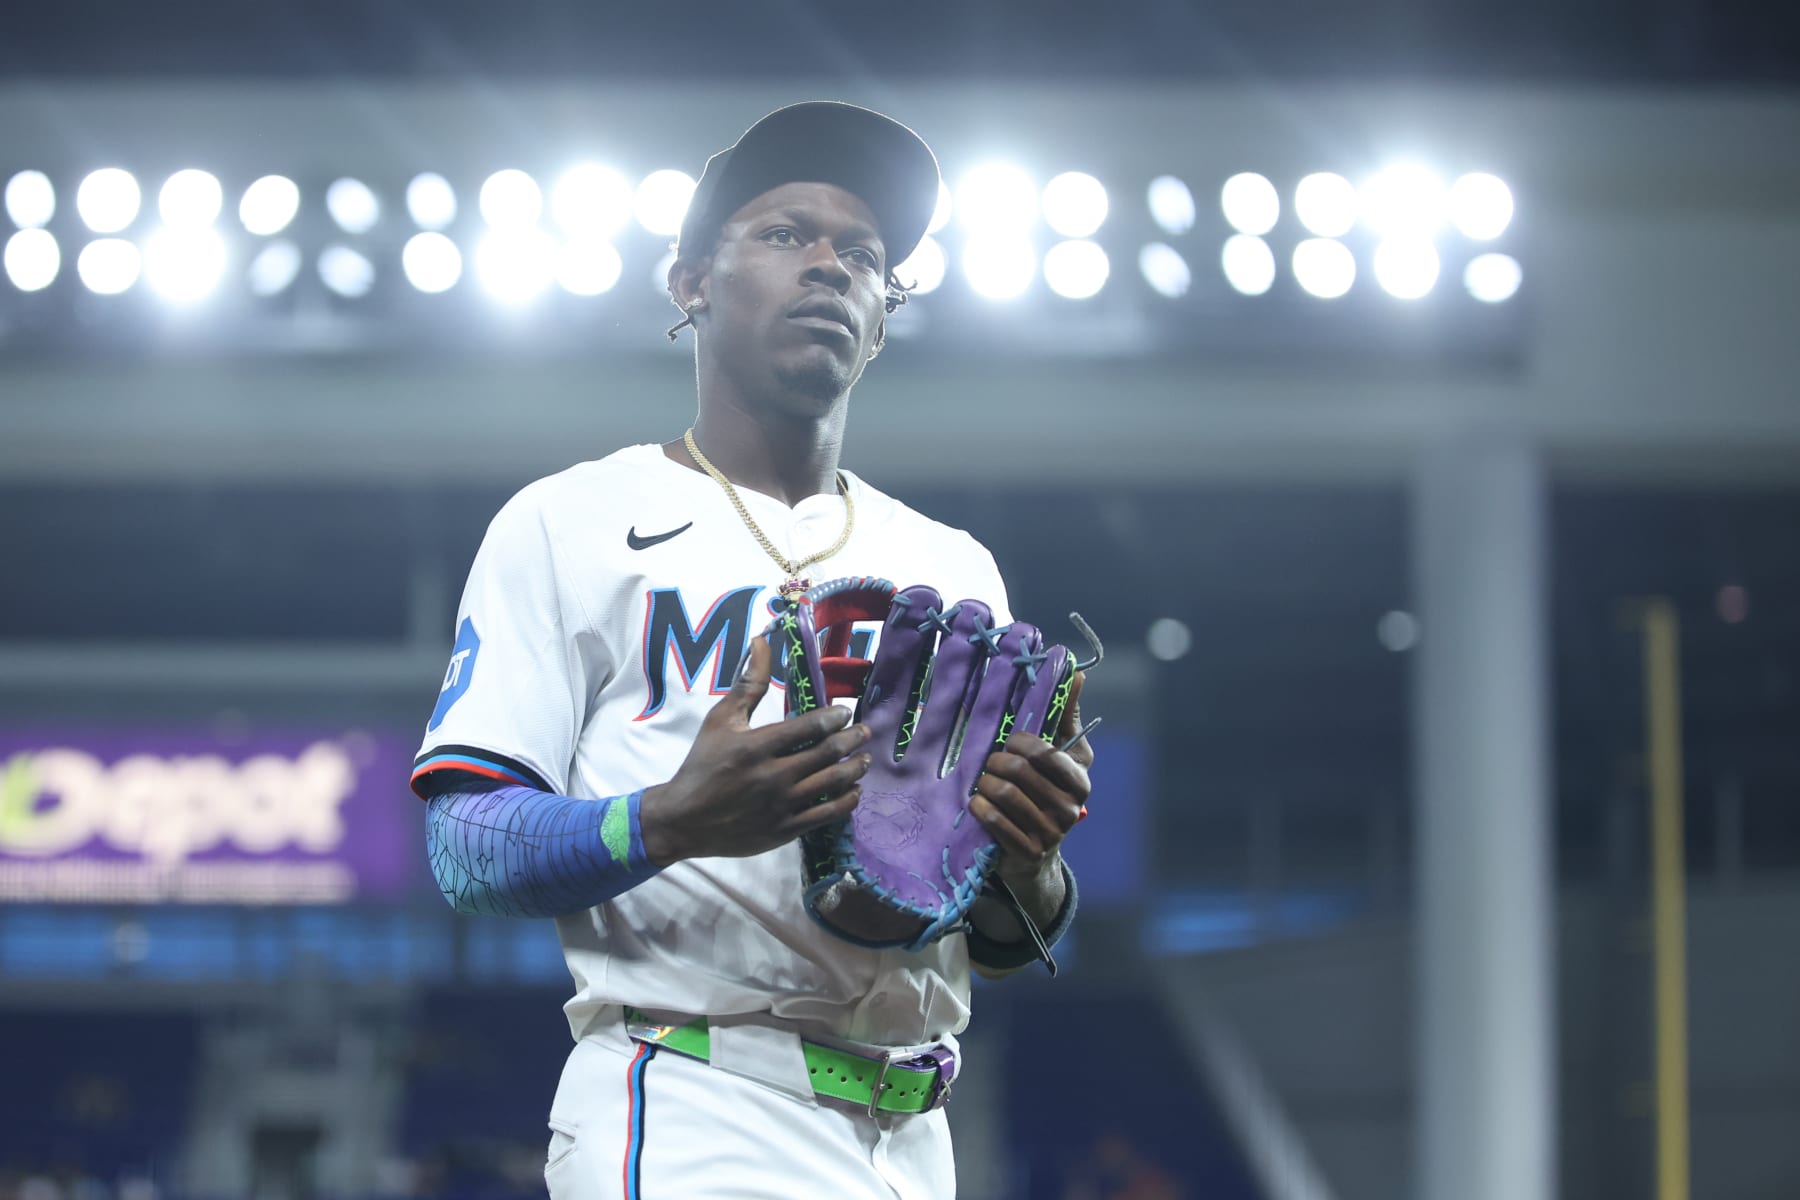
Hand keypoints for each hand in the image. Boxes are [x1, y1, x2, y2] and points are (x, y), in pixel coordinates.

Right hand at [639, 636, 872, 865]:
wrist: (684, 820)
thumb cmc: (702, 764)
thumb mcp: (720, 720)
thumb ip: (747, 684)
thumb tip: (762, 641)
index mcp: (758, 746)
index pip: (810, 727)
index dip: (835, 717)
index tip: (846, 712)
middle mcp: (774, 775)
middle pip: (827, 753)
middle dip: (853, 739)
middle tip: (865, 732)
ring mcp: (781, 805)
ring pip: (832, 783)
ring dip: (855, 768)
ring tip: (865, 759)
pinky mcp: (785, 830)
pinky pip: (826, 814)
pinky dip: (846, 801)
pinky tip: (854, 791)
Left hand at [972, 670, 1092, 884]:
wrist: (1035, 853)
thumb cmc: (1045, 789)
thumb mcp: (1061, 753)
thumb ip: (1065, 714)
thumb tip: (1078, 672)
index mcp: (1080, 780)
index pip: (1045, 752)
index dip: (1019, 742)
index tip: (1009, 740)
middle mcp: (1070, 808)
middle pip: (1019, 771)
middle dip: (996, 762)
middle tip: (990, 762)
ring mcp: (1051, 833)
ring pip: (1004, 794)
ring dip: (984, 784)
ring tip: (983, 782)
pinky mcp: (1028, 852)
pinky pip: (995, 821)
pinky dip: (980, 807)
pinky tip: (977, 802)